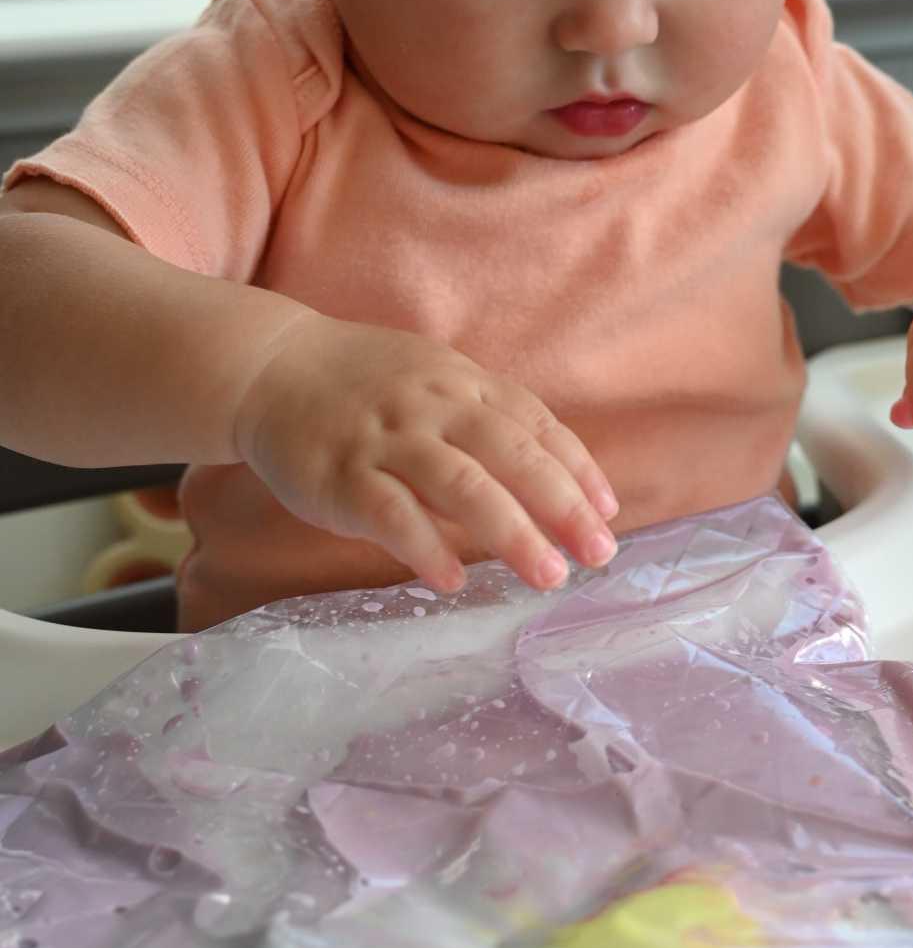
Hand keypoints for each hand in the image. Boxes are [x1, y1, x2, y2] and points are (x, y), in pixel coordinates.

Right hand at [232, 314, 620, 592]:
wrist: (269, 367)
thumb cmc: (365, 384)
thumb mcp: (435, 381)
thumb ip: (487, 422)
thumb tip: (552, 481)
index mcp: (462, 383)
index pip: (535, 425)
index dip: (577, 469)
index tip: (608, 514)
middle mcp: (431, 406)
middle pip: (511, 454)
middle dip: (562, 505)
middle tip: (599, 555)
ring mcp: (385, 440)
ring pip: (461, 484)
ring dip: (511, 532)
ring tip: (548, 574)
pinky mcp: (340, 475)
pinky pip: (391, 514)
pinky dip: (426, 547)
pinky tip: (453, 580)